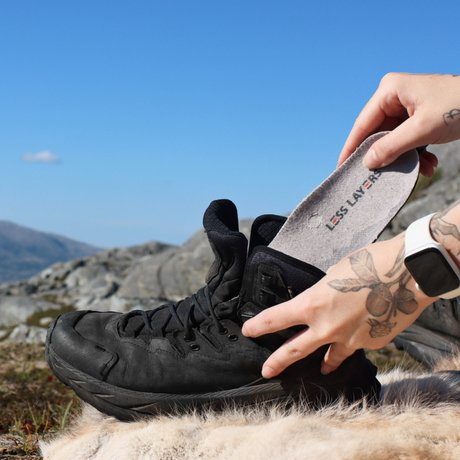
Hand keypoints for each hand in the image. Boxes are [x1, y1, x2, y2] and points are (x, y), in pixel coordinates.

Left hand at [242, 236, 433, 377]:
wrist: (407, 274)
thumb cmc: (369, 264)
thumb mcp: (335, 273)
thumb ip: (323, 292)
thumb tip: (323, 299)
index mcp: (312, 304)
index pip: (276, 318)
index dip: (259, 325)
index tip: (248, 330)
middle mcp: (326, 327)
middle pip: (293, 350)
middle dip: (277, 362)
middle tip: (266, 370)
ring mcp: (349, 339)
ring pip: (328, 359)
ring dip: (322, 364)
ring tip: (319, 369)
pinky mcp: (370, 343)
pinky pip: (354, 348)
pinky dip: (352, 346)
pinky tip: (355, 342)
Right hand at [338, 73, 459, 177]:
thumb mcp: (422, 130)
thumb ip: (391, 147)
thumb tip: (367, 163)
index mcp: (390, 90)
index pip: (363, 124)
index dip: (352, 148)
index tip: (341, 168)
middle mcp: (395, 96)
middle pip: (378, 133)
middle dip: (387, 156)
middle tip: (381, 177)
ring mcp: (407, 106)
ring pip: (394, 139)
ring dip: (406, 157)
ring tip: (421, 169)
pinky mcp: (418, 116)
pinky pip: (408, 138)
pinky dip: (416, 153)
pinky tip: (429, 164)